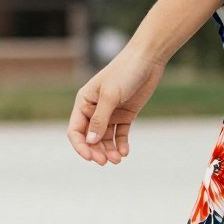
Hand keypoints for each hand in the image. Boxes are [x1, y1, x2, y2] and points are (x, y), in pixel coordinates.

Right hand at [67, 46, 165, 165]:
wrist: (147, 61)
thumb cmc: (124, 73)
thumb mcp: (110, 96)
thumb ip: (100, 119)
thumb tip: (90, 141)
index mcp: (84, 102)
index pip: (76, 130)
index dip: (81, 146)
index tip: (90, 158)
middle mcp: (95, 109)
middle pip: (91, 138)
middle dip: (97, 151)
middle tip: (106, 162)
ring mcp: (111, 113)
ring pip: (106, 138)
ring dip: (110, 150)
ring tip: (118, 159)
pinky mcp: (126, 115)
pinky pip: (120, 134)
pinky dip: (121, 144)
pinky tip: (125, 152)